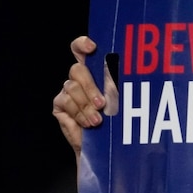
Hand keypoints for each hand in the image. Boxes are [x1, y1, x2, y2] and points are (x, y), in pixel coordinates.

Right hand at [53, 35, 110, 156]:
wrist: (103, 148)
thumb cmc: (117, 122)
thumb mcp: (121, 101)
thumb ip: (119, 87)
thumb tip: (133, 74)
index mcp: (94, 71)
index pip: (81, 49)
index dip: (83, 44)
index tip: (91, 47)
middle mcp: (79, 78)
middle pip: (77, 69)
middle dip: (90, 86)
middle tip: (102, 103)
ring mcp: (67, 90)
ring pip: (72, 87)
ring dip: (86, 105)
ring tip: (98, 120)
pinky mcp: (60, 104)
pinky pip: (66, 102)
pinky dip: (79, 114)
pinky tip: (88, 123)